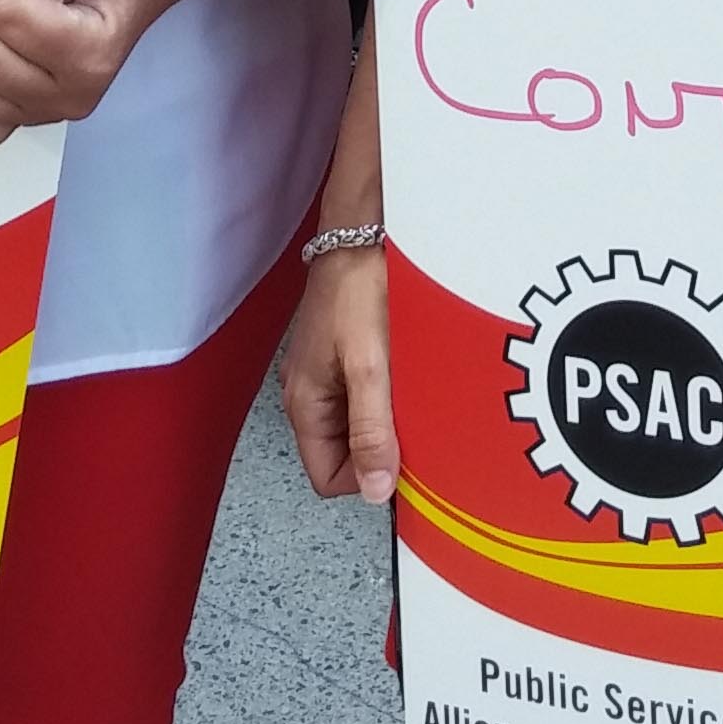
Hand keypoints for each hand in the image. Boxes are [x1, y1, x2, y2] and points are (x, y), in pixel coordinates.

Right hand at [281, 243, 396, 503]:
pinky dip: (390, 393)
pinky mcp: (345, 352)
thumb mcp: (368, 368)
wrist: (363, 232)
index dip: (366, 477)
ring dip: (390, 419)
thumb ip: (371, 430)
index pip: (329, 477)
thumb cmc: (358, 291)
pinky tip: (411, 376)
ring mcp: (327, 372)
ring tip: (416, 396)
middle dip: (382, 447)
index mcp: (305, 404)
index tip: (404, 460)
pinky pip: (367, 393)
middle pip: (345, 452)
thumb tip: (373, 492)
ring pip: (359, 422)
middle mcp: (310, 394)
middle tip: (417, 424)